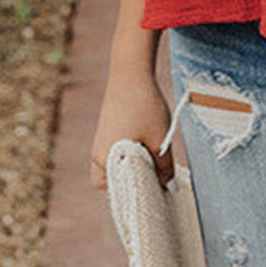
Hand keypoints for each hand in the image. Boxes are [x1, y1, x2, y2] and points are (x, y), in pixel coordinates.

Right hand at [90, 68, 175, 190]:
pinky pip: (118, 150)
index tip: (158, 191)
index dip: (136, 194)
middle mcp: (98, 153)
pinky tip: (149, 141)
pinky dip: (132, 151)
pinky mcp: (107, 129)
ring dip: (135, 164)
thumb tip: (167, 184)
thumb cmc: (145, 107)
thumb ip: (165, 166)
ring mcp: (101, 140)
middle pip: (114, 181)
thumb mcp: (160, 140)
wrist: (132, 72)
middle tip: (158, 174)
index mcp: (105, 160)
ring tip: (155, 154)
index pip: (115, 193)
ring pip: (117, 164)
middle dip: (135, 180)